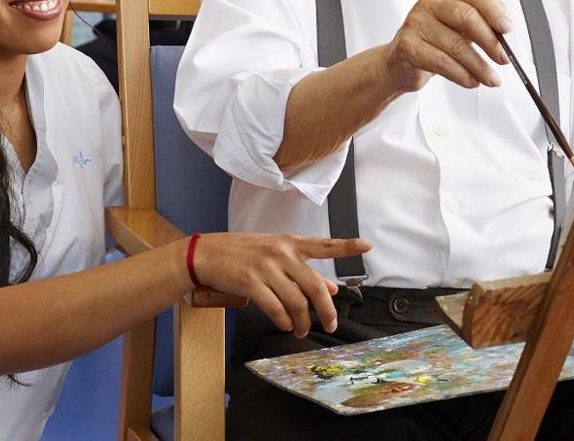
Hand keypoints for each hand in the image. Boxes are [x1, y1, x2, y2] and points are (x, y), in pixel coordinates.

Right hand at [188, 234, 370, 338]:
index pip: (324, 244)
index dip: (347, 245)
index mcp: (289, 243)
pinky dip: (283, 321)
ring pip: (296, 302)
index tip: (367, 246)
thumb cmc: (241, 253)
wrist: (205, 253)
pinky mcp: (250, 282)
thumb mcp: (273, 255)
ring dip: (301, 322)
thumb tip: (332, 287)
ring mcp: (266, 267)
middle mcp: (280, 253)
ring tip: (299, 330)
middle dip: (326, 311)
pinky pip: (276, 308)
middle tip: (331, 324)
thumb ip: (302, 271)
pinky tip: (284, 325)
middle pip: (315, 286)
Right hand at [379, 0, 512, 93]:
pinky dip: (461, 75)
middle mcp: (429, 5)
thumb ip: (482, 20)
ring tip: (490, 78)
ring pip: (456, 45)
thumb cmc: (432, 43)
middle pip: (466, 17)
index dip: (493, 11)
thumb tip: (504, 21)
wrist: (399, 63)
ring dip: (478, 66)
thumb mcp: (459, 29)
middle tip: (503, 58)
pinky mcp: (408, 46)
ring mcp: (415, 24)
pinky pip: (441, 62)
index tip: (507, 28)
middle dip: (490, 41)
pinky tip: (471, 81)